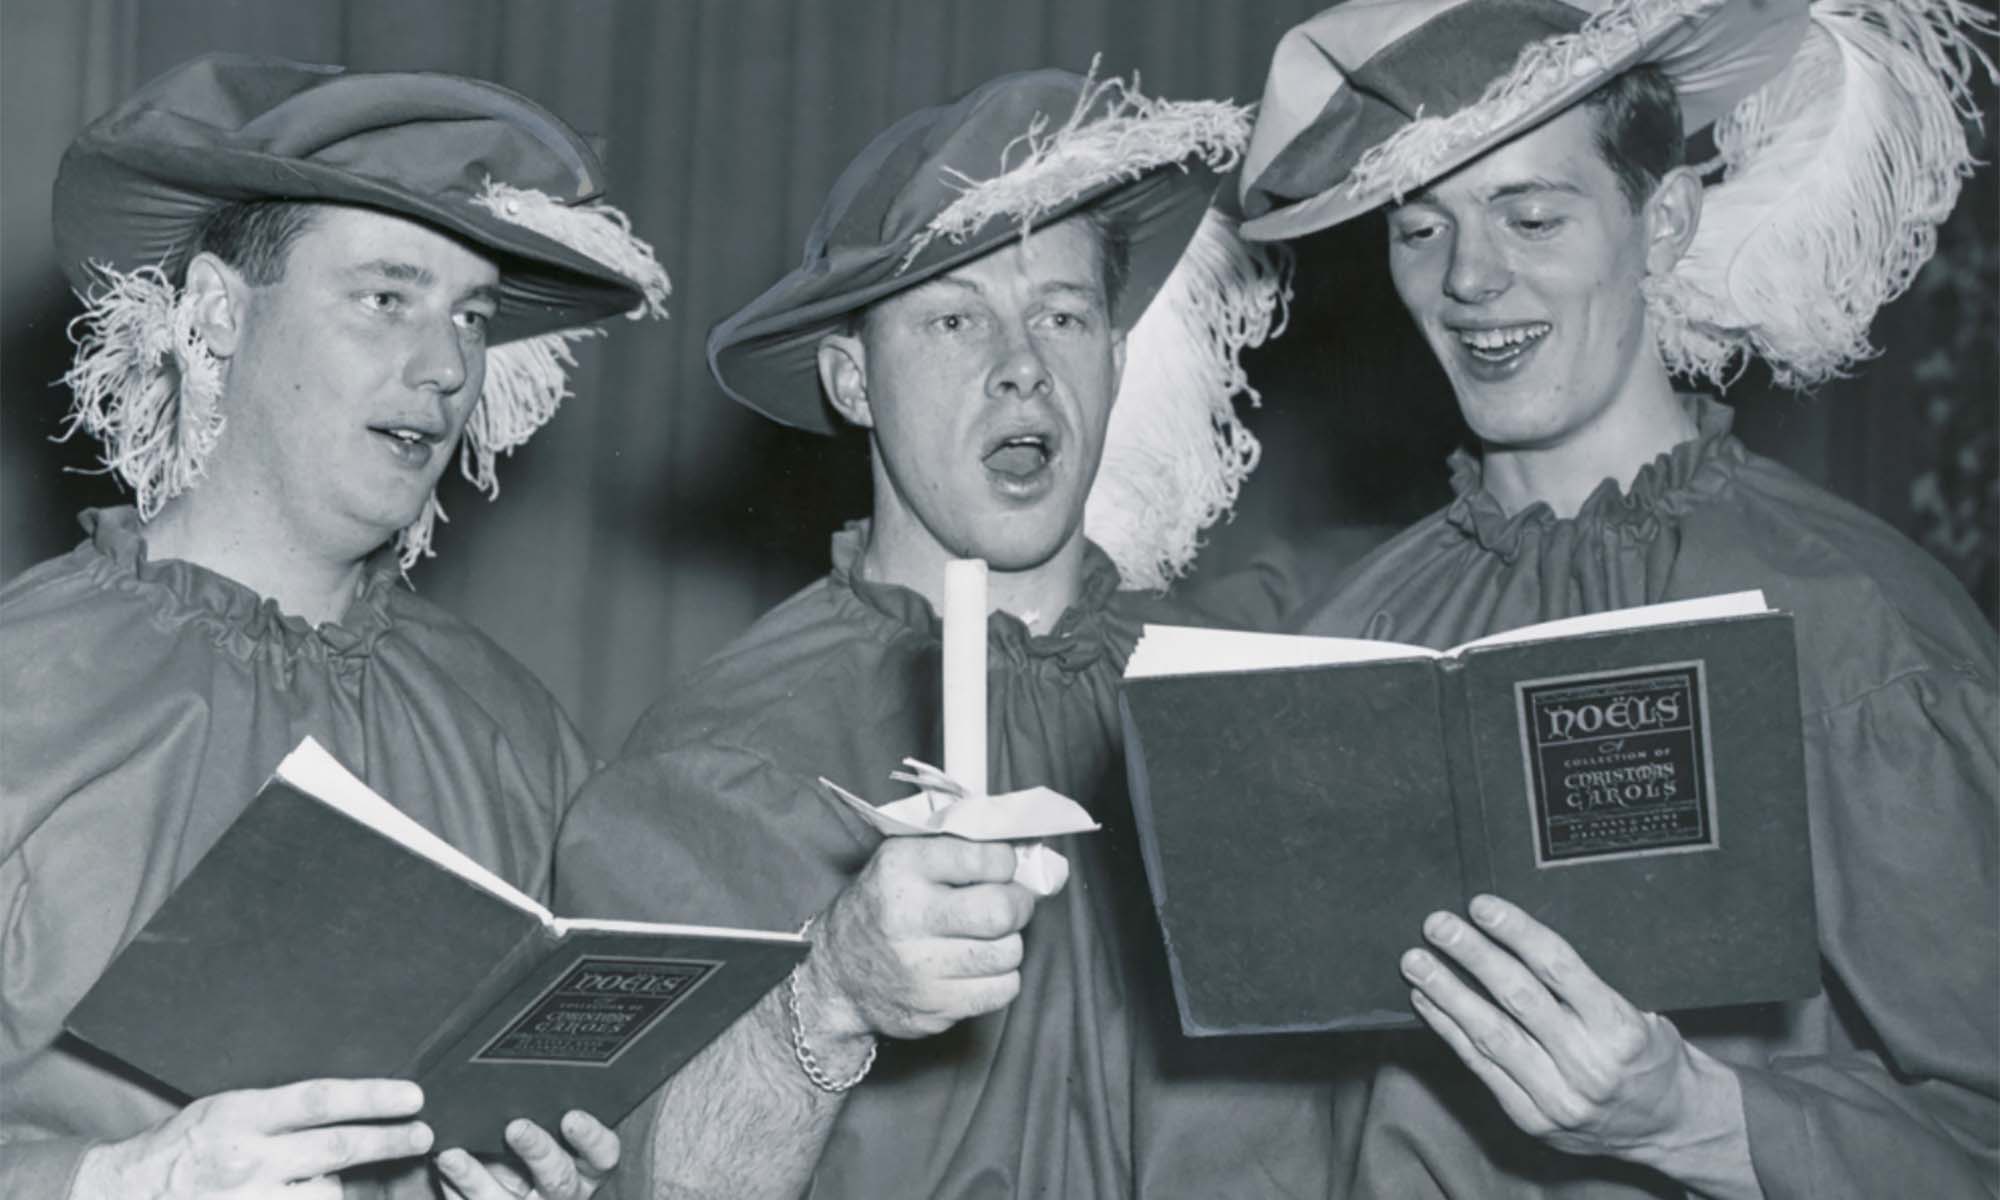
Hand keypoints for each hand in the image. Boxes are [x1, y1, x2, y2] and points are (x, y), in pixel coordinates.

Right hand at [69, 1078, 429, 1198]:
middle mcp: (247, 1160)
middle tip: (423, 1134)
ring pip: (327, 1194)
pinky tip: (342, 1196)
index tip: (413, 1097)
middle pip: (337, 1148)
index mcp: (240, 1116)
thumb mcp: (225, 1110)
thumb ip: (278, 1110)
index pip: (321, 1100)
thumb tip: (346, 1103)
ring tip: (385, 1177)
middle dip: (389, 1141)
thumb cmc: (182, 1146)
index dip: (373, 1097)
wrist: (122, 1194)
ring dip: (359, 1187)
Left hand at [435, 1111, 618, 1199]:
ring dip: (477, 1178)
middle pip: (558, 1179)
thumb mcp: (548, 1128)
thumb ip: (544, 1109)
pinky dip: (455, 1184)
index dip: (591, 1139)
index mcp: (586, 1168)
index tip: (572, 1116)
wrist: (501, 1186)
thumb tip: (522, 1064)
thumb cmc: (529, 1147)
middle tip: (515, 1127)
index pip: (603, 1156)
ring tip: (452, 1154)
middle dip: (538, 1152)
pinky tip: (443, 1162)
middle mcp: (562, 1194)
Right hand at [803, 835, 1045, 1049]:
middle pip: (1001, 912)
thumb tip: (1044, 865)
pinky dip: (1001, 978)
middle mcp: (907, 917)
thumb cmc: (885, 907)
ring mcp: (919, 969)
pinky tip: (979, 967)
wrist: (836, 976)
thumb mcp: (905, 860)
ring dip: (1008, 943)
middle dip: (1018, 905)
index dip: (1005, 863)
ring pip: (1008, 953)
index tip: (1000, 868)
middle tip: (1010, 905)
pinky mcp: (933, 1008)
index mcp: (901, 868)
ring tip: (987, 937)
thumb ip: (963, 851)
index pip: (986, 858)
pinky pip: (1000, 992)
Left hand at [1401, 895, 1747, 1172]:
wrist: (1670, 1125)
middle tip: (1438, 924)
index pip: (1559, 968)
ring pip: (1491, 1035)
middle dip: (1471, 956)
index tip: (1481, 905)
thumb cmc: (1648, 1055)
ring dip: (1447, 993)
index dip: (1516, 932)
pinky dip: (1450, 1030)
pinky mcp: (1531, 1118)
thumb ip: (1583, 987)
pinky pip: (1481, 1067)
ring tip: (1416, 961)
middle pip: (1518, 998)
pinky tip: (1428, 1002)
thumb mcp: (1638, 1012)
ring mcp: (1558, 1097)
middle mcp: (1588, 1065)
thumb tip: (1514, 935)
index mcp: (1620, 1029)